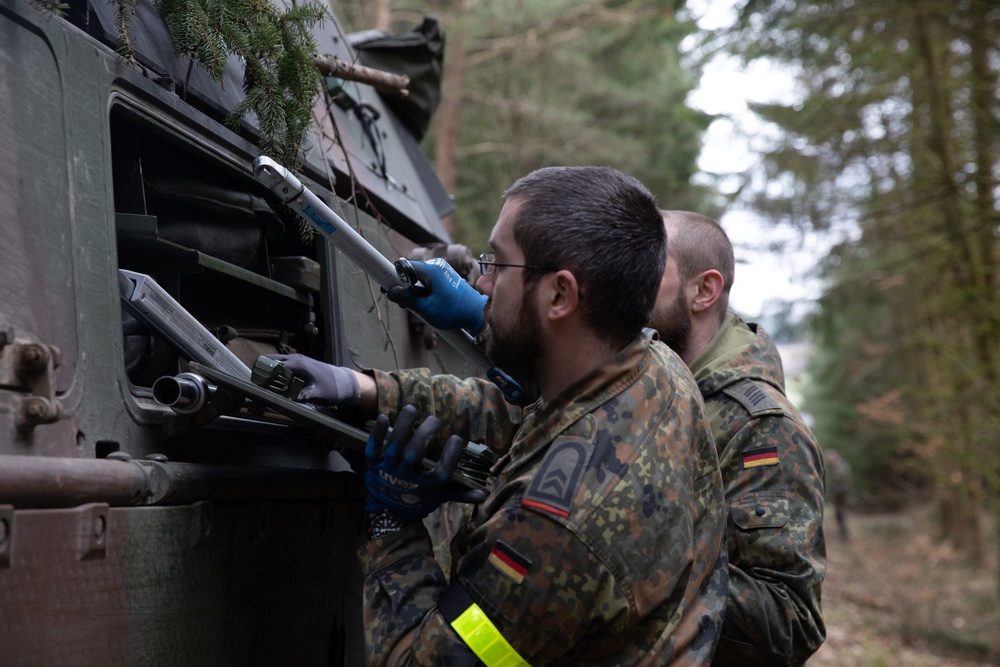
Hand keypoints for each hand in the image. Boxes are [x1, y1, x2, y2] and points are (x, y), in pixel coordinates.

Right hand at [263, 354, 359, 405]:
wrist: (346, 382)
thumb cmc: (333, 387)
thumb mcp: (317, 394)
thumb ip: (302, 396)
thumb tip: (287, 401)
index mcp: (298, 364)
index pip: (272, 364)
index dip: (261, 373)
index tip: (254, 383)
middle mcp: (296, 359)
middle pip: (270, 360)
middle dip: (261, 370)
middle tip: (256, 384)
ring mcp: (299, 359)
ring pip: (276, 361)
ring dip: (269, 371)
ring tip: (265, 386)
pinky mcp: (301, 363)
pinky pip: (284, 364)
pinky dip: (277, 371)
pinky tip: (277, 384)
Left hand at [365, 405, 485, 520]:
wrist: (390, 513)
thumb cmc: (420, 500)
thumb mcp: (441, 497)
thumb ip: (461, 493)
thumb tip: (484, 494)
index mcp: (427, 486)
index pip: (442, 471)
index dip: (451, 455)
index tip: (457, 438)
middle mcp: (408, 477)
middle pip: (415, 454)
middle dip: (425, 434)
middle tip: (435, 419)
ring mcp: (389, 470)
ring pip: (395, 446)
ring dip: (403, 426)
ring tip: (411, 408)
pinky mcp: (374, 466)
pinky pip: (374, 448)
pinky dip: (377, 434)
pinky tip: (383, 417)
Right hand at [387, 259, 486, 334]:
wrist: (477, 314)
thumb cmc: (454, 312)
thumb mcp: (427, 309)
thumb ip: (408, 299)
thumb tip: (391, 291)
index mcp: (432, 270)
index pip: (404, 266)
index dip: (393, 276)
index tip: (386, 287)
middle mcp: (437, 266)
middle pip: (411, 272)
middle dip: (404, 288)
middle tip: (404, 304)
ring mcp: (442, 271)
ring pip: (419, 278)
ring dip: (414, 291)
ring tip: (419, 307)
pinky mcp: (445, 278)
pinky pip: (428, 281)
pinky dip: (423, 291)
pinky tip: (427, 304)